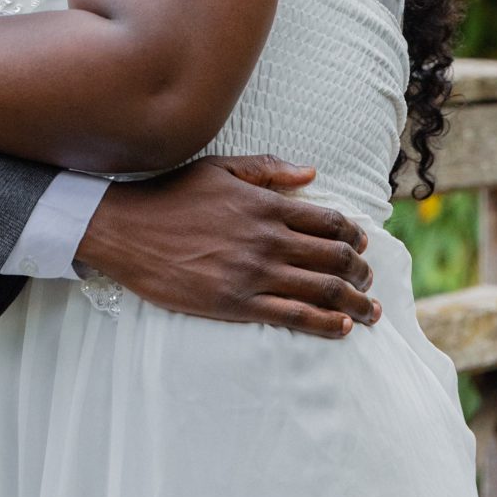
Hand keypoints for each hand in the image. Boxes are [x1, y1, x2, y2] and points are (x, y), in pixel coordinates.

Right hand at [79, 153, 380, 338]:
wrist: (126, 230)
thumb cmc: (172, 196)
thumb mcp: (220, 169)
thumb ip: (269, 170)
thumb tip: (311, 173)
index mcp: (265, 205)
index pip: (329, 222)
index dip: (354, 236)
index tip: (361, 246)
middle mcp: (266, 239)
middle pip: (334, 258)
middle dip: (361, 271)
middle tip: (368, 281)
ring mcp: (252, 273)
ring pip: (322, 290)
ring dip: (355, 302)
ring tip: (369, 310)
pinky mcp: (235, 303)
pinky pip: (294, 317)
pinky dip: (326, 324)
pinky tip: (343, 327)